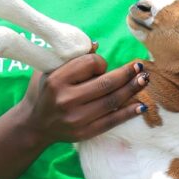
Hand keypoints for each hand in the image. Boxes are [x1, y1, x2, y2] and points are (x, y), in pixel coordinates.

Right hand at [20, 53, 149, 147]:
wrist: (33, 124)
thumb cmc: (44, 91)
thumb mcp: (50, 69)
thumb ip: (73, 58)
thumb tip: (97, 44)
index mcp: (57, 80)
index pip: (90, 64)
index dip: (101, 62)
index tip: (102, 64)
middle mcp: (66, 100)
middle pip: (106, 84)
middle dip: (127, 74)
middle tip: (141, 67)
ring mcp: (76, 119)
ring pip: (112, 102)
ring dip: (132, 90)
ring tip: (145, 80)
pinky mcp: (83, 133)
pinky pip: (111, 122)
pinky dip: (128, 113)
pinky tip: (141, 106)